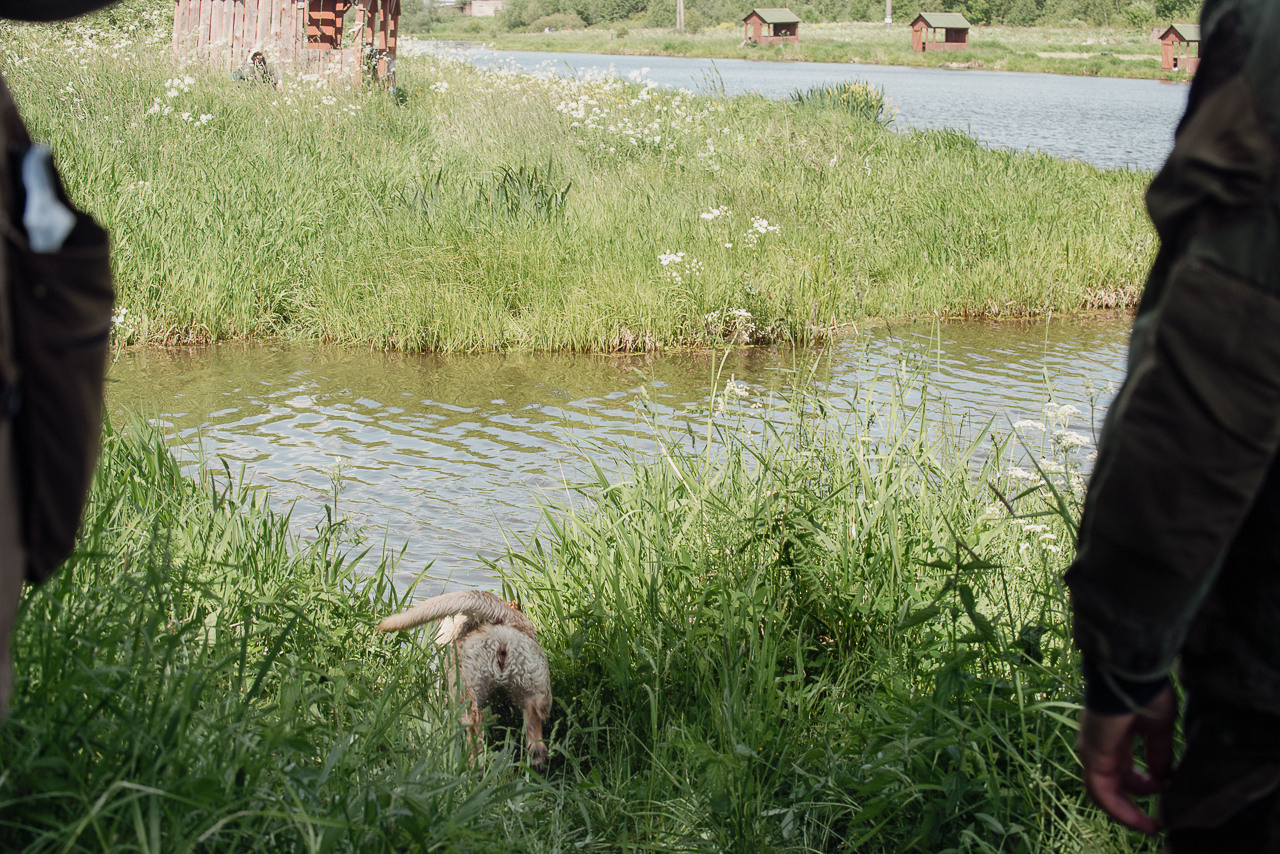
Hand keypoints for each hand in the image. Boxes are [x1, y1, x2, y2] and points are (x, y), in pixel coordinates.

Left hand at [1076, 684, 1176, 834]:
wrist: (1131, 675)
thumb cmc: (1145, 692)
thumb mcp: (1158, 729)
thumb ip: (1159, 754)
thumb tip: (1164, 777)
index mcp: (1116, 735)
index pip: (1123, 768)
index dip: (1143, 786)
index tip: (1165, 793)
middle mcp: (1100, 743)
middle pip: (1113, 782)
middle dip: (1134, 803)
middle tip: (1156, 820)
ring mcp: (1093, 749)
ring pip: (1104, 791)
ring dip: (1127, 812)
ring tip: (1149, 826)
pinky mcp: (1092, 754)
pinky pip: (1100, 791)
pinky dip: (1118, 809)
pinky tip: (1140, 820)